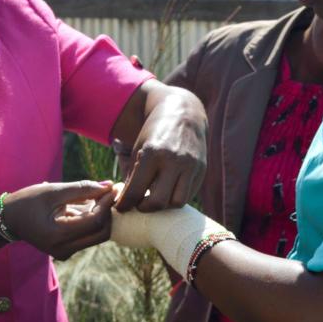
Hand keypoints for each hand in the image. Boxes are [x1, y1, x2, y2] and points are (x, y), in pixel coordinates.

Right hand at [2, 181, 114, 260]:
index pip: (95, 221)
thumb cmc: (27, 201)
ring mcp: (66, 252)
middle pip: (101, 232)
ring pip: (97, 235)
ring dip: (101, 215)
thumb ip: (82, 189)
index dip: (107, 204)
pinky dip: (92, 220)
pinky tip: (86, 204)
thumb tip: (108, 186)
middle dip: (108, 212)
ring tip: (97, 194)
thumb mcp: (53, 191)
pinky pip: (87, 236)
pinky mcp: (67, 250)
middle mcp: (64, 249)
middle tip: (109, 191)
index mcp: (58, 235)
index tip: (112, 187)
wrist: (8, 219)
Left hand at [115, 85, 206, 212]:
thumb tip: (124, 202)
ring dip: (164, 205)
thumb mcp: (138, 148)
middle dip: (145, 208)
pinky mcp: (201, 170)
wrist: (183, 113)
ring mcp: (190, 166)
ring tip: (154, 198)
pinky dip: (176, 196)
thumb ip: (132, 174)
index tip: (121, 208)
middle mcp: (173, 161)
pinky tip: (168, 190)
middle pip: (158, 202)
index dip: (125, 204)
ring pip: (177, 203)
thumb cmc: (154, 132)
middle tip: (138, 204)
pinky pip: (189, 194)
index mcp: (152, 153)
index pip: (136, 191)